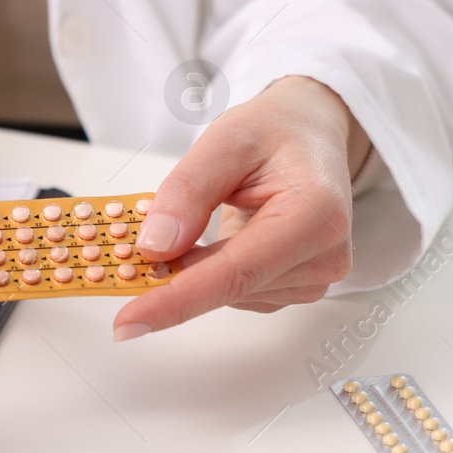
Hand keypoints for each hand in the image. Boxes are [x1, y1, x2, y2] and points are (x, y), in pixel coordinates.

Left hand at [112, 76, 369, 339]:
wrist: (310, 134)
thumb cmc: (277, 132)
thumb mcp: (225, 140)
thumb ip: (188, 191)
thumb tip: (156, 247)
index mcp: (316, 215)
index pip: (236, 273)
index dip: (178, 300)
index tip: (128, 321)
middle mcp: (324, 255)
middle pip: (230, 287)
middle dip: (175, 277)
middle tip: (128, 254)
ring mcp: (314, 277)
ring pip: (229, 295)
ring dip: (196, 270)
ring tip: (194, 223)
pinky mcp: (298, 287)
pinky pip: (237, 293)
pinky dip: (211, 273)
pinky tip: (213, 242)